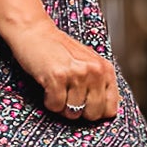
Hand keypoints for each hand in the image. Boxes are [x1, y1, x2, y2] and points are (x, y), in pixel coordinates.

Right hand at [5, 18, 119, 120]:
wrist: (35, 31)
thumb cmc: (59, 49)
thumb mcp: (87, 63)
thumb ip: (100, 84)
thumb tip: (109, 111)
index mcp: (105, 69)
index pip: (111, 109)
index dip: (96, 112)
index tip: (85, 105)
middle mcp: (95, 71)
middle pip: (92, 114)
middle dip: (78, 111)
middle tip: (68, 96)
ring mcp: (77, 74)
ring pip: (73, 112)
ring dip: (61, 105)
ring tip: (57, 87)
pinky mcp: (58, 76)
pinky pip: (56, 106)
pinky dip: (49, 101)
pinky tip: (48, 86)